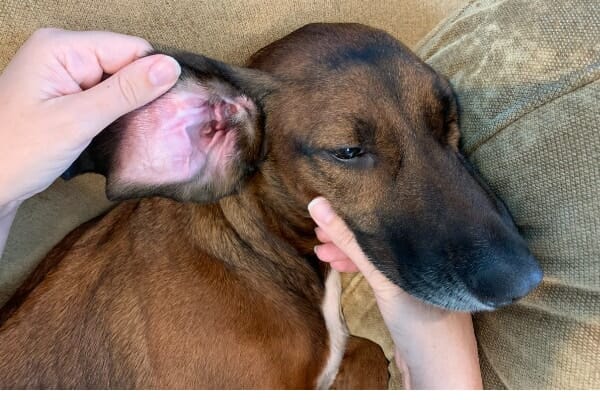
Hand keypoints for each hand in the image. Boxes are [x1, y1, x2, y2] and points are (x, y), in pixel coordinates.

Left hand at [0, 28, 180, 211]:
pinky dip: (117, 112)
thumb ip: (126, 92)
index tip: (170, 107)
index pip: (129, 48)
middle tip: (153, 124)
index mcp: (60, 47)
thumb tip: (170, 67)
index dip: (153, 75)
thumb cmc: (21, 151)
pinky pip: (105, 93)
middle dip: (142, 92)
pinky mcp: (67, 92)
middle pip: (125, 62)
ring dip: (130, 105)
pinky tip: (120, 129)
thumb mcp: (78, 120)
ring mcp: (64, 72)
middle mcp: (62, 51)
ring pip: (118, 80)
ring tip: (136, 129)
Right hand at [308, 197, 481, 388]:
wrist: (437, 375)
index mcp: (432, 244)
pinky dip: (359, 269)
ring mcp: (418, 277)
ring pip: (378, 255)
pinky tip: (338, 266)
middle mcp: (428, 257)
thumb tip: (319, 205)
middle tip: (319, 229)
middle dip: (349, 233)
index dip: (359, 211)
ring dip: (349, 252)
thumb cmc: (423, 322)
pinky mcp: (409, 295)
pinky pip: (379, 273)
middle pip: (382, 236)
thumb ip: (353, 243)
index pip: (391, 216)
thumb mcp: (384, 278)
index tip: (331, 207)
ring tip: (321, 250)